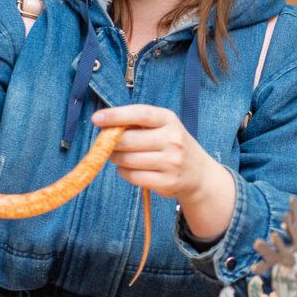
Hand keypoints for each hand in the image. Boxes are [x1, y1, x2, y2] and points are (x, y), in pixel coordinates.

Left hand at [92, 104, 235, 239]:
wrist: (200, 174)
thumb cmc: (173, 145)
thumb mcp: (164, 126)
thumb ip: (139, 124)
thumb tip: (106, 126)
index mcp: (169, 120)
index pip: (140, 114)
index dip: (116, 115)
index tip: (96, 119)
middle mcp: (173, 139)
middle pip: (128, 140)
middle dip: (111, 142)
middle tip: (106, 143)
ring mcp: (171, 162)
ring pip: (128, 160)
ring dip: (116, 158)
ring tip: (119, 156)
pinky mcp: (167, 182)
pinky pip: (133, 176)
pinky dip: (124, 172)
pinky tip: (129, 169)